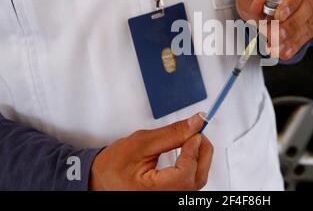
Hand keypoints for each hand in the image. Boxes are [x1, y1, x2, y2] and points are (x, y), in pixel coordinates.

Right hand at [89, 113, 212, 190]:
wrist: (102, 178)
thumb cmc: (114, 166)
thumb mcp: (141, 143)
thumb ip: (171, 133)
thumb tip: (194, 124)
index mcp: (153, 191)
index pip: (184, 173)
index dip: (193, 151)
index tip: (195, 133)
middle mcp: (165, 198)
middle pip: (196, 178)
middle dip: (201, 152)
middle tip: (197, 132)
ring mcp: (170, 198)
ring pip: (197, 181)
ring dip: (199, 158)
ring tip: (192, 140)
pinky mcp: (172, 194)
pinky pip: (191, 183)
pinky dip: (194, 165)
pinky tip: (190, 153)